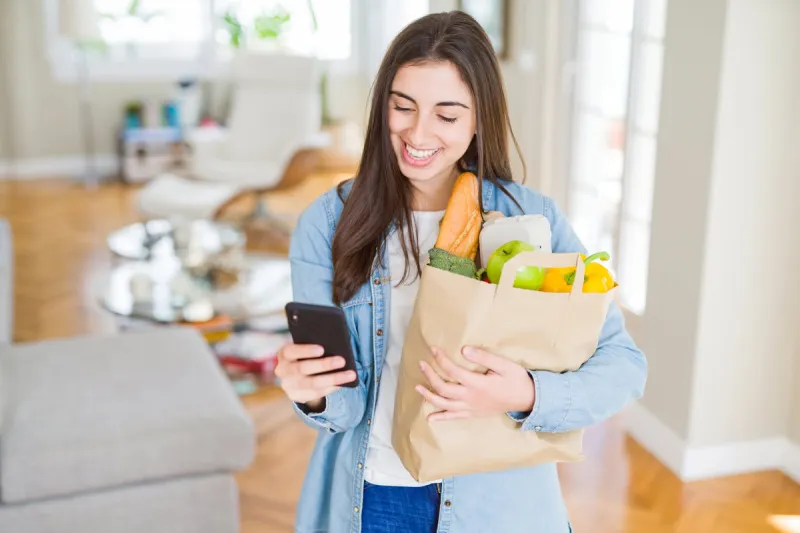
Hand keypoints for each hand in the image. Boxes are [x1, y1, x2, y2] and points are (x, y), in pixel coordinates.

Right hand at [274, 343, 356, 410]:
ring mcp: (289, 386)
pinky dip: (331, 387)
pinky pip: (317, 393)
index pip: (291, 351)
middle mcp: (283, 370)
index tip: (322, 349)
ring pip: (312, 384)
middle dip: (324, 365)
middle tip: (342, 361)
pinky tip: (343, 383)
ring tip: (350, 374)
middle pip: (303, 368)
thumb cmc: (306, 354)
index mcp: (284, 354)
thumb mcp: (304, 347)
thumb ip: (314, 344)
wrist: (296, 374)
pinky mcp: (297, 397)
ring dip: (333, 379)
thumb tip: (334, 344)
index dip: (306, 351)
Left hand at [415, 346, 534, 421]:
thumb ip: (484, 357)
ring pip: (445, 404)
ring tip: (418, 387)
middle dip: (430, 376)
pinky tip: (430, 418)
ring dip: (429, 396)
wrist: (527, 399)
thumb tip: (464, 349)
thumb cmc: (516, 379)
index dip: (441, 359)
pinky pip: (454, 417)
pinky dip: (441, 418)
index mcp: (477, 384)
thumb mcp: (503, 364)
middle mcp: (471, 398)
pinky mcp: (473, 414)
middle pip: (443, 388)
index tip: (433, 349)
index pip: (453, 371)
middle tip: (421, 364)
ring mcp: (471, 408)